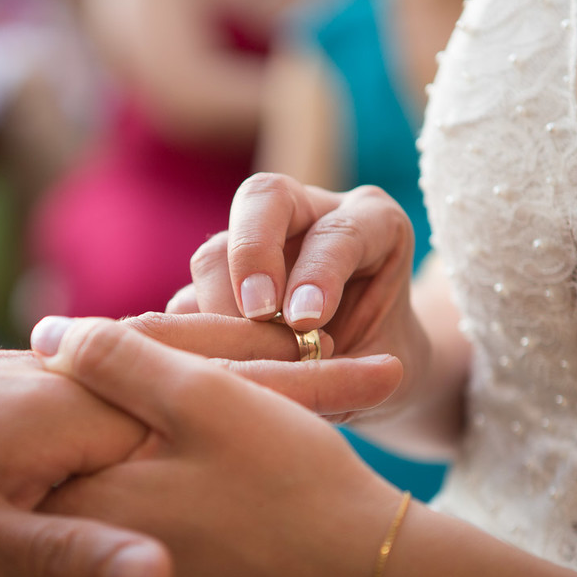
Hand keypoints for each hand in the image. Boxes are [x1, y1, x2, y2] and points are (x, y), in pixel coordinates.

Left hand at [33, 317, 404, 576]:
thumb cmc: (291, 481)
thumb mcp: (201, 395)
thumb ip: (114, 359)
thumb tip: (43, 335)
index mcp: (92, 517)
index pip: (54, 446)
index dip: (89, 401)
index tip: (134, 385)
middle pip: (101, 488)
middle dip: (133, 446)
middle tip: (193, 419)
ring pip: (141, 529)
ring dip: (166, 491)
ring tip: (223, 459)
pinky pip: (178, 568)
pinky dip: (199, 535)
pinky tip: (239, 510)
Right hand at [173, 173, 430, 422]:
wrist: (367, 378)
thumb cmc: (385, 366)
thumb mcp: (386, 371)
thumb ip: (347, 366)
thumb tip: (290, 363)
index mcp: (372, 223)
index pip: (339, 230)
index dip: (320, 271)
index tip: (307, 320)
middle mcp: (310, 216)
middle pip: (265, 198)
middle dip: (253, 253)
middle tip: (256, 311)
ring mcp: (256, 244)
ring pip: (215, 252)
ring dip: (219, 304)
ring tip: (238, 357)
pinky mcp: (217, 282)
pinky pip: (189, 300)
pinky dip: (195, 335)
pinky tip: (212, 365)